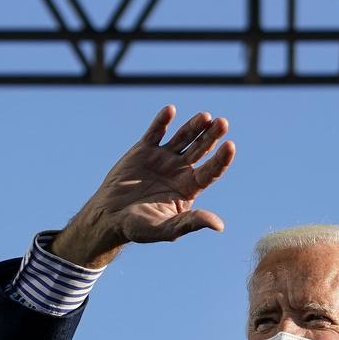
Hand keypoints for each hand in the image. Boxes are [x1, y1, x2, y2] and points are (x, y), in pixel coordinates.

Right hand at [50, 105, 235, 267]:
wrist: (109, 217)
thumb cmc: (139, 228)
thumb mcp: (166, 229)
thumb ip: (190, 223)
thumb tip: (219, 226)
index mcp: (189, 187)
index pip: (210, 171)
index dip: (221, 159)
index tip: (230, 146)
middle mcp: (180, 170)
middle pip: (201, 149)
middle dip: (211, 136)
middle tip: (223, 123)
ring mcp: (163, 158)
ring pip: (183, 137)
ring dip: (194, 126)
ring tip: (206, 116)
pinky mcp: (144, 150)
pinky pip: (156, 132)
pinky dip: (162, 121)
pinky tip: (170, 110)